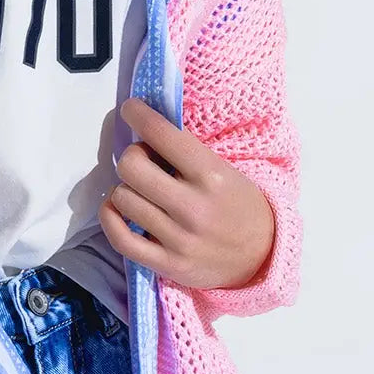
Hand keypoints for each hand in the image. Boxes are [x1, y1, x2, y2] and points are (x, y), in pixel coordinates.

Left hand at [99, 96, 275, 290]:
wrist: (263, 256)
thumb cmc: (238, 204)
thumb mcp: (223, 169)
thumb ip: (186, 151)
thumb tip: (144, 126)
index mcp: (211, 175)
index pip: (162, 134)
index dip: (139, 114)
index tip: (131, 109)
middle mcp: (193, 207)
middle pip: (131, 167)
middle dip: (132, 157)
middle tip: (144, 161)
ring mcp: (179, 239)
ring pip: (122, 198)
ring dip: (126, 188)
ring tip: (141, 190)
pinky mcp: (168, 264)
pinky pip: (120, 238)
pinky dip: (110, 217)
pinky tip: (118, 208)